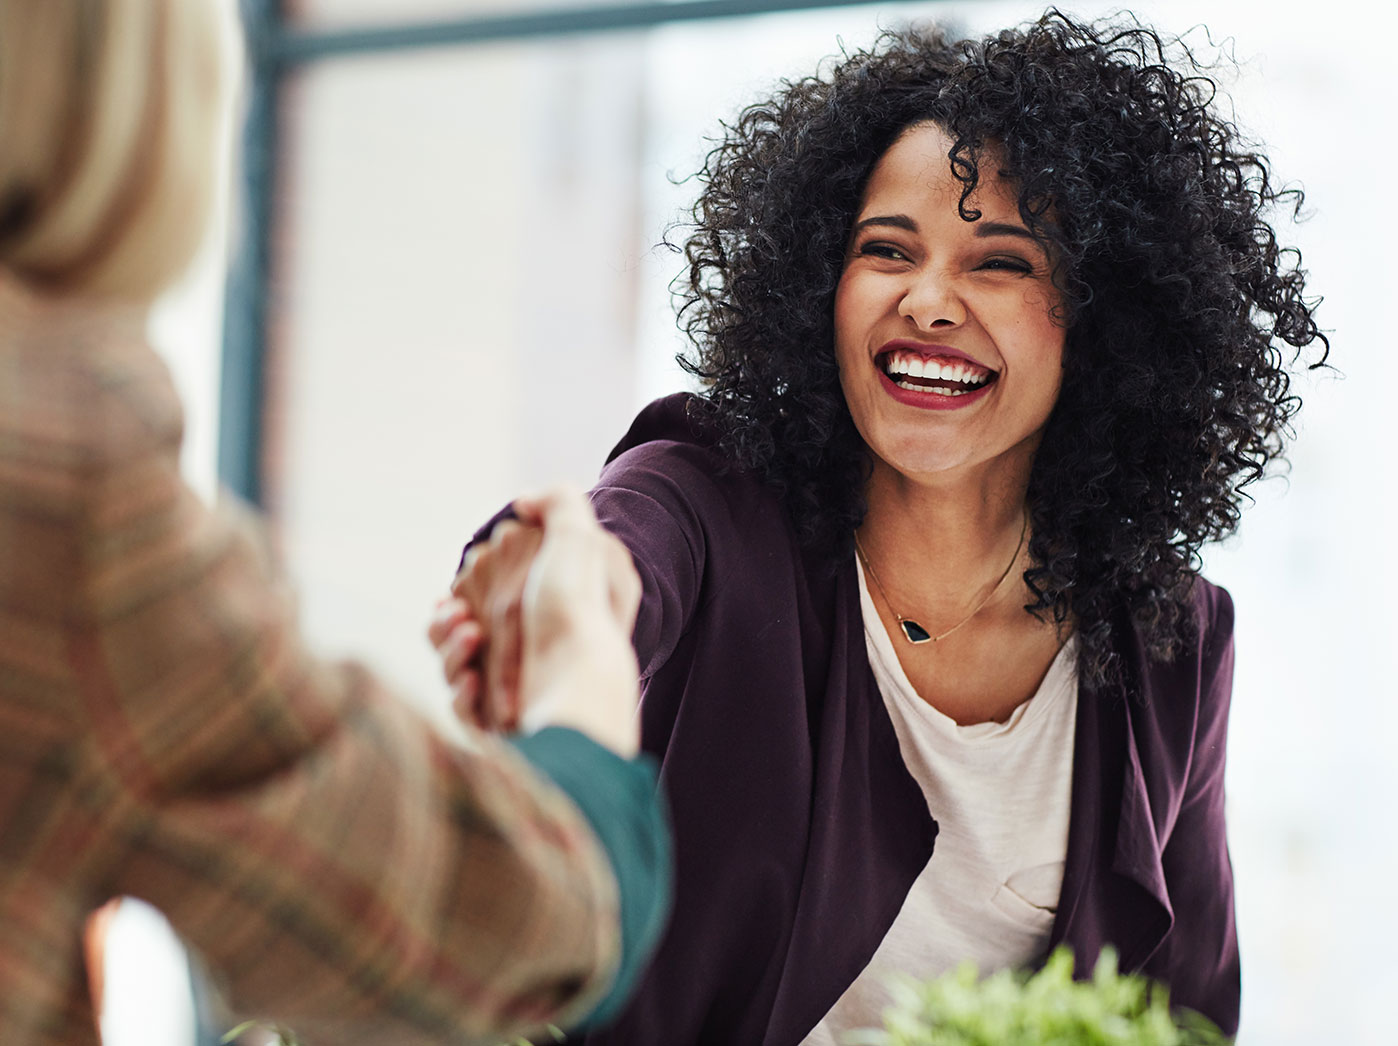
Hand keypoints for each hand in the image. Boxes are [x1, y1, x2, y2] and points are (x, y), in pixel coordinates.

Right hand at [434, 488, 641, 754]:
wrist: (580, 686)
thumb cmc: (578, 611)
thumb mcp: (580, 539)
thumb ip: (558, 504)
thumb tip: (524, 502)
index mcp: (545, 612)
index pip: (488, 596)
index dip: (468, 587)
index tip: (465, 581)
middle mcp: (530, 652)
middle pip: (460, 630)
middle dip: (449, 620)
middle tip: (460, 616)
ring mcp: (515, 690)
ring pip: (453, 666)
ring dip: (449, 649)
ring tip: (470, 638)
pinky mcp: (501, 725)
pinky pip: (463, 707)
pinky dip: (461, 692)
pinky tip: (473, 679)